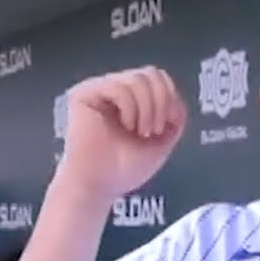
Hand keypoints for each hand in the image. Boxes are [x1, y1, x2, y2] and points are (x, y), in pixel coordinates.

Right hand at [56, 66, 186, 202]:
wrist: (99, 186)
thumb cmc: (124, 169)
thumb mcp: (163, 141)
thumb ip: (174, 116)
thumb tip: (176, 99)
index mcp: (133, 99)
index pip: (158, 78)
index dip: (170, 97)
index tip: (167, 125)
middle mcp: (115, 90)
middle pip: (151, 73)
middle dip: (161, 102)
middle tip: (153, 130)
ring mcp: (99, 90)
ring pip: (138, 79)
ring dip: (147, 109)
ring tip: (141, 132)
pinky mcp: (83, 94)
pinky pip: (118, 86)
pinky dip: (129, 108)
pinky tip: (125, 126)